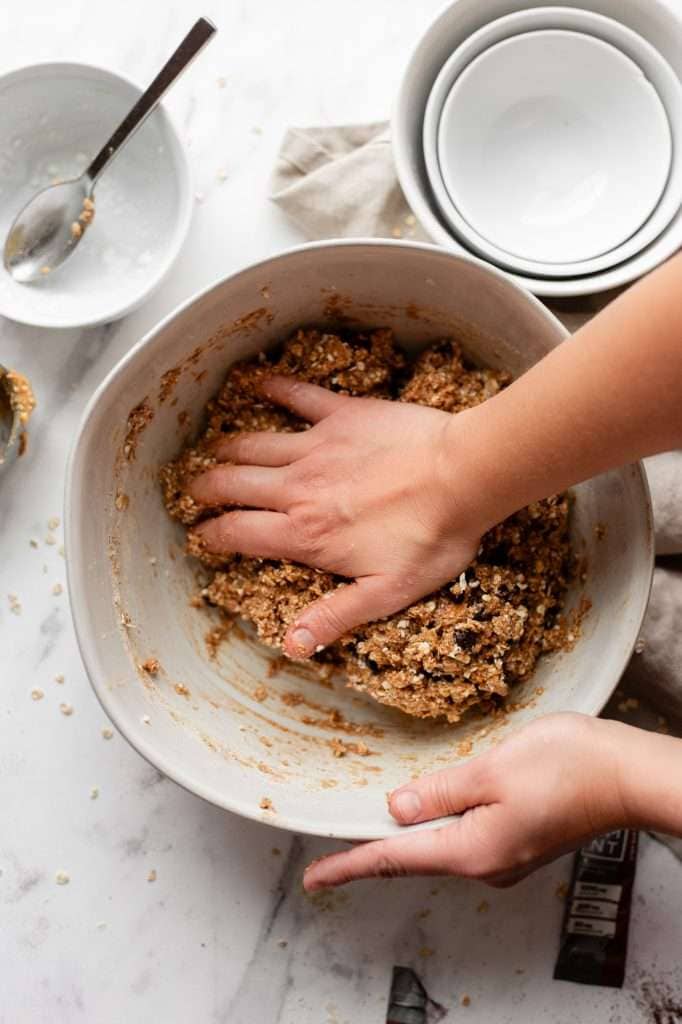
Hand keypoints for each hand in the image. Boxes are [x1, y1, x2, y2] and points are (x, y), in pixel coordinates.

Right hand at [189, 377, 485, 657]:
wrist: (464, 475)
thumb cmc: (432, 537)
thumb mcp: (386, 593)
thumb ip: (335, 615)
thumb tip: (293, 645)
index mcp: (306, 533)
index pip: (240, 533)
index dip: (212, 535)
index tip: (200, 535)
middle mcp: (299, 488)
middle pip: (234, 484)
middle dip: (206, 488)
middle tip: (194, 491)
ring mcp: (317, 446)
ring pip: (254, 443)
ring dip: (229, 448)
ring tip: (215, 450)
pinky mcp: (343, 415)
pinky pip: (299, 397)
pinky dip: (276, 389)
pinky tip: (261, 383)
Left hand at [303, 713, 628, 890]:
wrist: (626, 774)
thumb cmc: (566, 767)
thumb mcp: (490, 770)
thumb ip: (439, 791)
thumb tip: (397, 809)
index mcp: (472, 849)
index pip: (395, 859)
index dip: (350, 866)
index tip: (315, 878)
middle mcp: (486, 862)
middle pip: (416, 855)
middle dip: (375, 847)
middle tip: (336, 840)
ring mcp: (505, 854)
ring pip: (443, 842)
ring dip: (410, 831)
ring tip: (376, 820)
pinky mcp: (520, 838)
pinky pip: (466, 833)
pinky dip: (442, 820)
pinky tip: (433, 804)